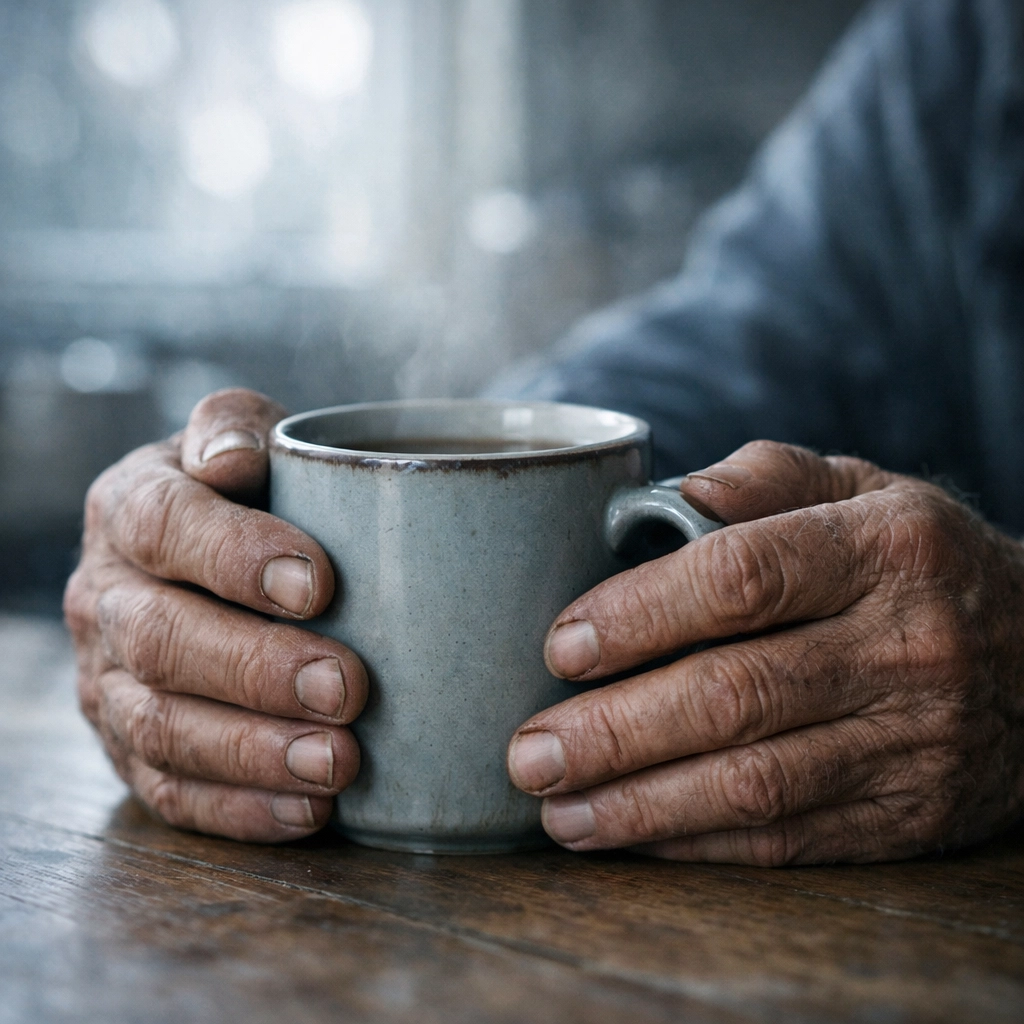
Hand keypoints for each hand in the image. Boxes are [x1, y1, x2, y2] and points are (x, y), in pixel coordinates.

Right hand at [64, 389, 367, 842]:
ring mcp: (110, 683)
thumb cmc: (251, 494)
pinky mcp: (132, 751)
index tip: (319, 583)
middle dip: (256, 668)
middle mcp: (106, 597)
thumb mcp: (242, 438)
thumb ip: (236, 424)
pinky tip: (310, 810)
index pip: (163, 527)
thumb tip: (234, 458)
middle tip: (347, 685)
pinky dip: (242, 808)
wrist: (215, 558)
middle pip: (161, 640)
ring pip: (163, 728)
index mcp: (128, 509)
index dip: (234, 556)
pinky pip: (172, 792)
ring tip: (339, 763)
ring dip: (254, 752)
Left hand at [507, 441, 1023, 863]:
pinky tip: (627, 834)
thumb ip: (767, 476)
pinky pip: (787, 837)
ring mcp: (912, 739)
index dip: (640, 615)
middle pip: (734, 695)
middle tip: (528, 750)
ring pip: (753, 782)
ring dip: (639, 802)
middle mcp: (906, 644)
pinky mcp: (907, 814)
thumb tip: (671, 495)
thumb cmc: (914, 559)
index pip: (742, 578)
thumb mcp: (861, 488)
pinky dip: (695, 841)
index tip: (560, 646)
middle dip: (615, 730)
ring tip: (554, 807)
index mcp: (884, 546)